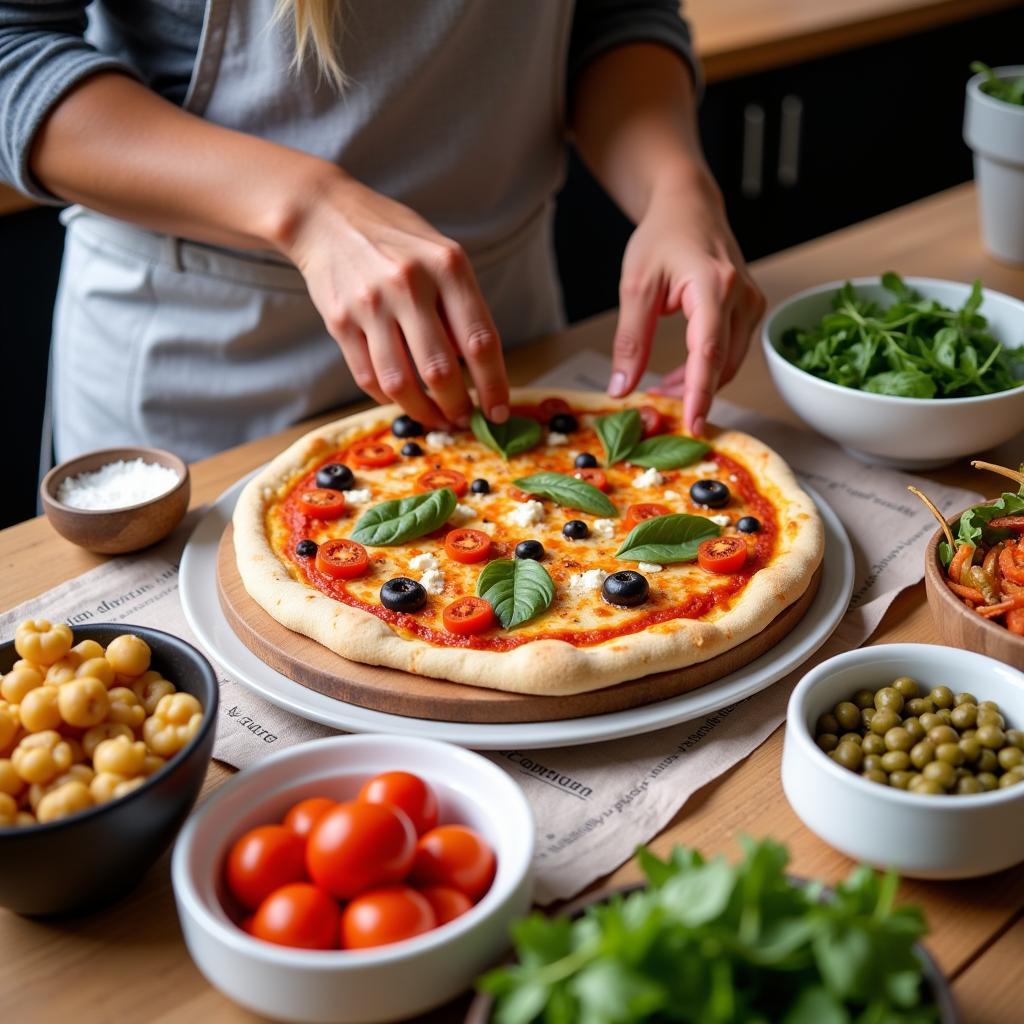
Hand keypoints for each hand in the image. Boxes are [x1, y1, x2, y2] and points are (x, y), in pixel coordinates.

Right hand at [282, 171, 509, 427]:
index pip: (480, 341)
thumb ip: (462, 307)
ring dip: (423, 412)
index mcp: (447, 267)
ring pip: (400, 383)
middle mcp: (409, 284)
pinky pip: (367, 378)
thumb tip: (475, 367)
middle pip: (440, 370)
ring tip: (436, 418)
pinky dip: (389, 398)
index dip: (493, 385)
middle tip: (463, 419)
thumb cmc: (396, 240)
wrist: (327, 216)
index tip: (498, 411)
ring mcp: (370, 304)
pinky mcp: (339, 321)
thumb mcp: (442, 257)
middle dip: (457, 406)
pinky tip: (402, 399)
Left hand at [607, 169, 764, 435]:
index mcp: (714, 285)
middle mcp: (742, 296)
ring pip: (730, 363)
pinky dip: (707, 370)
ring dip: (698, 385)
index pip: (708, 352)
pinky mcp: (751, 310)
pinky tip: (679, 377)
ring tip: (661, 393)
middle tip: (657, 411)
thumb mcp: (636, 287)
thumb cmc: (662, 237)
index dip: (699, 393)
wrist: (689, 205)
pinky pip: (732, 352)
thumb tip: (621, 388)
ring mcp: (752, 303)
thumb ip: (630, 340)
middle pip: (722, 364)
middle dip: (692, 395)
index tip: (692, 425)